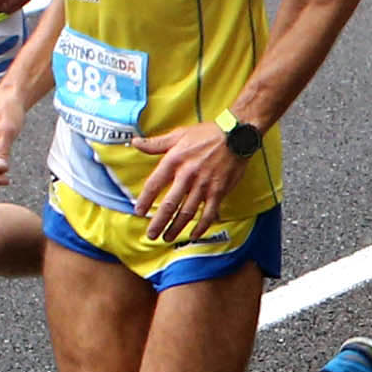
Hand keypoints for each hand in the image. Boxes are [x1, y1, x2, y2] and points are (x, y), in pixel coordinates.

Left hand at [132, 121, 236, 241]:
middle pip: (170, 204)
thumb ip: (156, 143)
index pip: (154, 184)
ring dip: (176, 227)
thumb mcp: (179, 134)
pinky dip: (201, 226)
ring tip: (167, 238)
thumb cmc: (206, 134)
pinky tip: (194, 235)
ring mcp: (204, 185)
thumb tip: (135, 143)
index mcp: (175, 160)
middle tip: (151, 234)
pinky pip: (209, 213)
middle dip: (158, 222)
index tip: (138, 211)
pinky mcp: (219, 191)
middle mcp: (187, 175)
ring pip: (187, 212)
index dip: (145, 200)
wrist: (236, 135)